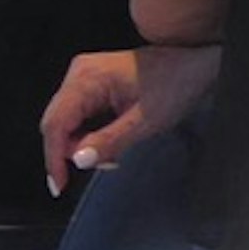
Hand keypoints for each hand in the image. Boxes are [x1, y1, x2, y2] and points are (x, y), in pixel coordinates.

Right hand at [39, 40, 223, 191]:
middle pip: (56, 121)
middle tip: (100, 167)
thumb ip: (109, 142)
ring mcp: (83, 75)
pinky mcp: (91, 81)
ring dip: (83, 143)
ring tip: (112, 155)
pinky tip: (110, 140)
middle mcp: (78, 74)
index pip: (55, 123)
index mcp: (86, 79)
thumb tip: (78, 161)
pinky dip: (89, 132)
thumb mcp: (145, 121)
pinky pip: (78, 113)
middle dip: (71, 151)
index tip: (60, 187)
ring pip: (66, 119)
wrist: (194, 62)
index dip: (54, 157)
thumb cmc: (175, 86)